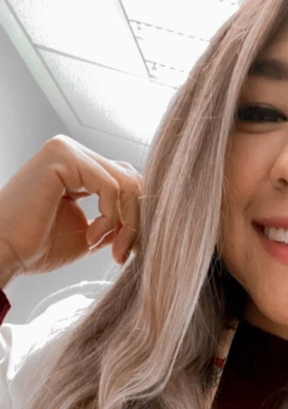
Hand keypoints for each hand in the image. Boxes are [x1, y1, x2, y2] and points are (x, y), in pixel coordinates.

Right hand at [0, 135, 142, 287]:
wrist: (4, 254)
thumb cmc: (39, 246)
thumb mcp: (93, 232)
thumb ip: (118, 219)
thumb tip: (148, 215)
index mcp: (80, 166)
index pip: (128, 182)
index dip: (136, 217)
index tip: (127, 251)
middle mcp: (74, 152)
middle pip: (132, 180)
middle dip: (135, 222)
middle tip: (122, 253)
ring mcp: (68, 150)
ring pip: (127, 183)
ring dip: (126, 223)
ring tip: (109, 248)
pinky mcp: (63, 156)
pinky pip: (111, 186)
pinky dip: (110, 218)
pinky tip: (91, 237)